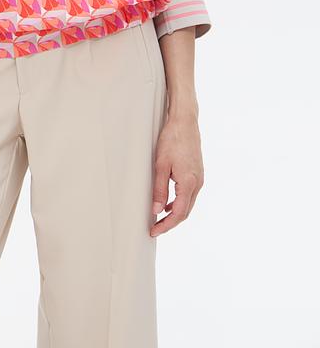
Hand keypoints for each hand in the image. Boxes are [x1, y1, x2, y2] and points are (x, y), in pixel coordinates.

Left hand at [150, 112, 203, 236]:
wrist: (185, 122)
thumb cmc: (172, 139)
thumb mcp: (161, 165)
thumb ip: (159, 189)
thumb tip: (157, 211)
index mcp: (189, 183)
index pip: (179, 213)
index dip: (166, 225)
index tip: (154, 231)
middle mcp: (197, 183)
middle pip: (185, 212)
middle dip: (170, 223)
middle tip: (155, 229)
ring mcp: (199, 178)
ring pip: (188, 204)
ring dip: (175, 213)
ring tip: (159, 219)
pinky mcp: (197, 173)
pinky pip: (189, 194)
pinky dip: (179, 202)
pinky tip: (168, 203)